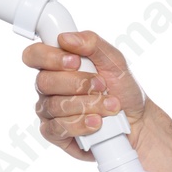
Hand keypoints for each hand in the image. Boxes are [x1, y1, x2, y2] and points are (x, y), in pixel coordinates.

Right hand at [25, 30, 145, 158]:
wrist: (138, 122)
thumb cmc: (122, 90)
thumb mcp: (114, 61)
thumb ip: (92, 44)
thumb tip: (65, 38)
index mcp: (55, 65)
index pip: (34, 55)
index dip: (49, 57)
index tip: (75, 61)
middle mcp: (48, 88)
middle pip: (44, 81)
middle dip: (78, 84)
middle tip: (102, 85)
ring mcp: (49, 111)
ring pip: (54, 105)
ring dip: (87, 104)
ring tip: (110, 106)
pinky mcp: (55, 134)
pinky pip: (57, 128)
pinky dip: (80, 124)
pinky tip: (97, 122)